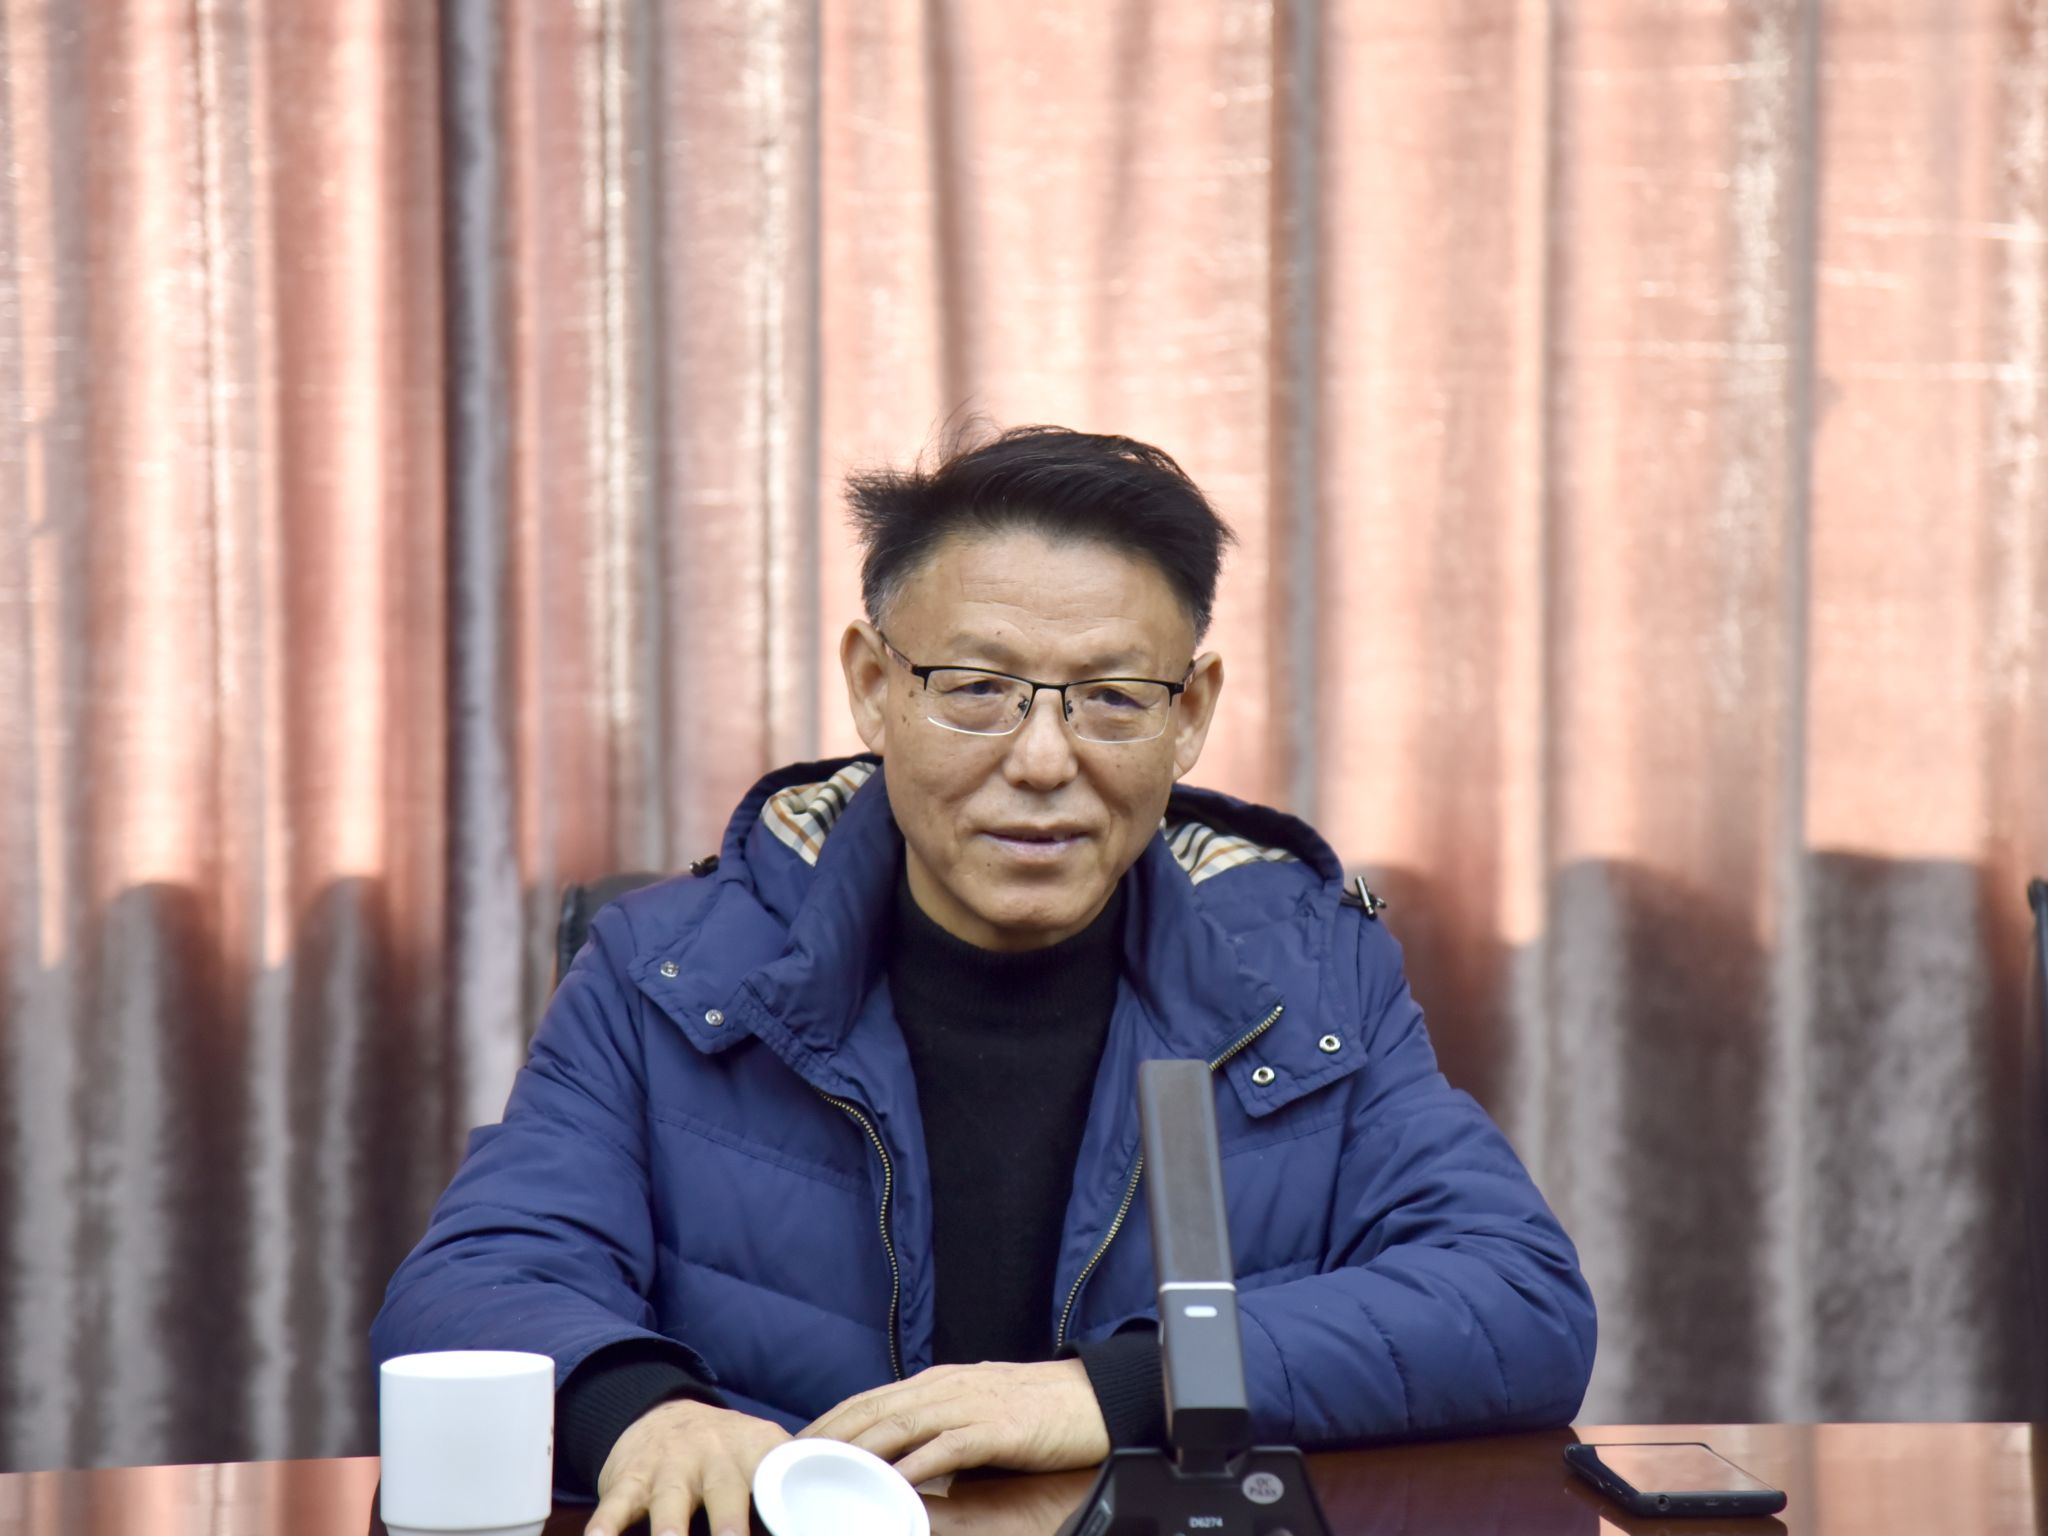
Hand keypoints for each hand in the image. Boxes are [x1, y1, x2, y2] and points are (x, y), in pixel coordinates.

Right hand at [587, 1398, 789, 1535]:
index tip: (796, 1529)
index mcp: (757, 1455)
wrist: (663, 1412)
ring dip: (670, 1531)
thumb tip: (850, 1488)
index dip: (785, 1514)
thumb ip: (795, 1477)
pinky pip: (614, 1506)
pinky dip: (605, 1527)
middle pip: (726, 1499)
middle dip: (731, 1529)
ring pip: (669, 1505)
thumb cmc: (728, 1450)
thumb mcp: (766, 1452)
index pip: (778, 1485)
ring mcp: (670, 1469)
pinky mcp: (630, 1479)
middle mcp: (715, 1459)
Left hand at [798, 1359, 1109, 1487]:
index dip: (829, 1422)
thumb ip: (940, 1427)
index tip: (795, 1447)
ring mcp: (969, 1405)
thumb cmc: (1039, 1410)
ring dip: (856, 1452)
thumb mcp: (978, 1411)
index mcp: (938, 1382)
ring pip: (898, 1425)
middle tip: (791, 1466)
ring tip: (822, 1476)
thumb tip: (904, 1457)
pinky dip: (912, 1467)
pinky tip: (888, 1486)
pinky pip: (943, 1448)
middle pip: (871, 1410)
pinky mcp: (995, 1429)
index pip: (868, 1399)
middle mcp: (946, 1387)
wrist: (1096, 1399)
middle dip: (827, 1438)